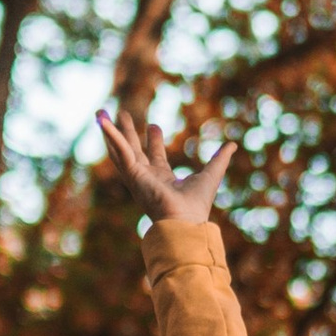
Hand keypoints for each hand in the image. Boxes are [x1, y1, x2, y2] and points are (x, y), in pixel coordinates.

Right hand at [96, 109, 233, 224]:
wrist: (185, 221)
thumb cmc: (197, 206)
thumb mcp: (211, 174)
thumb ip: (220, 159)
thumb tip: (233, 144)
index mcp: (162, 178)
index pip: (155, 155)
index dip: (154, 139)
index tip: (152, 125)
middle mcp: (146, 177)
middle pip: (133, 149)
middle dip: (127, 131)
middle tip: (122, 113)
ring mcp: (136, 175)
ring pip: (119, 148)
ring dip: (110, 131)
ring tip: (101, 113)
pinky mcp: (132, 174)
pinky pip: (119, 151)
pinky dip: (110, 136)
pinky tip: (102, 122)